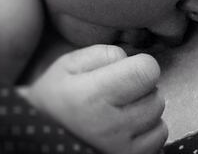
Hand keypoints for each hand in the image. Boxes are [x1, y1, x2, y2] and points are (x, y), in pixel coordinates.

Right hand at [22, 45, 167, 153]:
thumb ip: (104, 54)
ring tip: (120, 112)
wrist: (39, 137)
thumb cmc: (57, 96)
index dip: (141, 66)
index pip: (147, 71)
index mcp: (93, 96)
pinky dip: (148, 131)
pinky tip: (127, 128)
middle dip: (142, 89)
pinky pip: (159, 138)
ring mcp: (120, 147)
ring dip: (145, 110)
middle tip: (119, 94)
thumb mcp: (68, 65)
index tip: (127, 71)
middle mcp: (110, 125)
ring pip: (158, 117)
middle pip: (156, 95)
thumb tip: (131, 59)